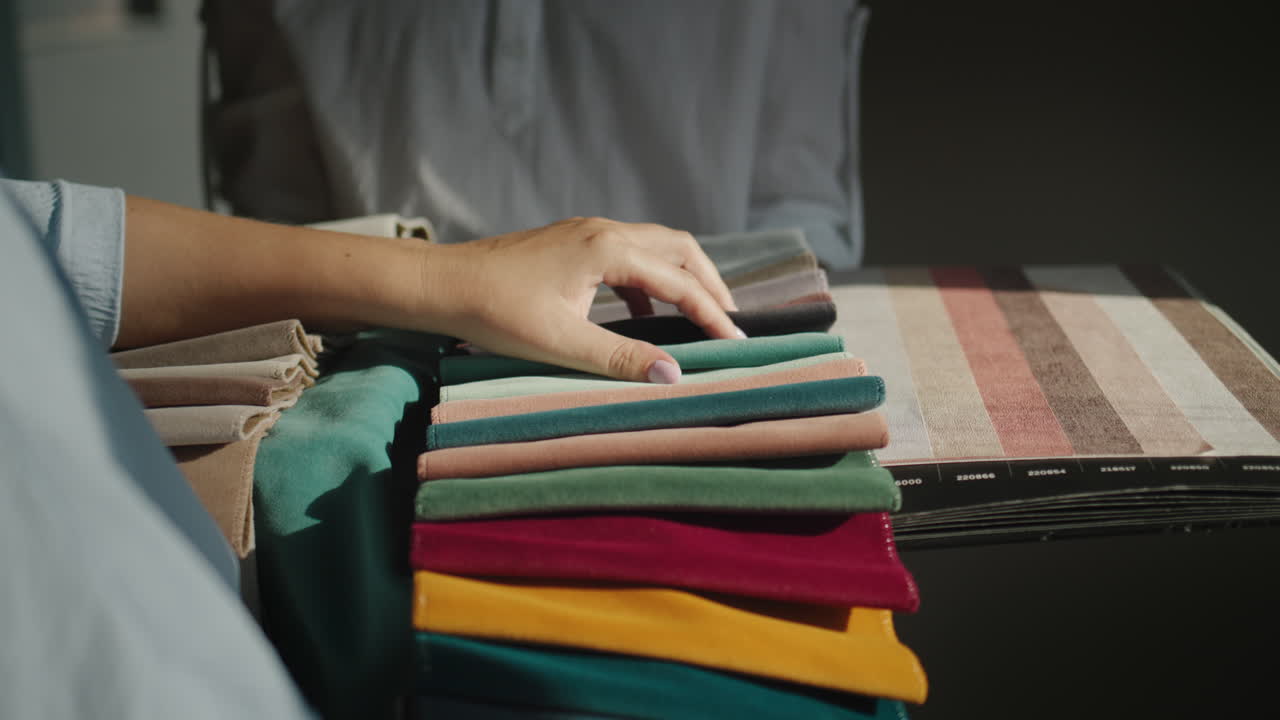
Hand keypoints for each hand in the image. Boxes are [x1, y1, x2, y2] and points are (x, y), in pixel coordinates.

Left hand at [422, 217, 741, 382]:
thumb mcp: (563, 343)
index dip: (712, 314)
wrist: (444, 283)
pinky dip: (648, 280)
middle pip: (679, 248)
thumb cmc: (496, 312)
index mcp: (608, 249)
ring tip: (698, 315)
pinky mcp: (571, 242)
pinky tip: (643, 313)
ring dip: (681, 277)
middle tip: (729, 321)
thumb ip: (622, 358)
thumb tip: (674, 375)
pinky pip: (627, 254)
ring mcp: (586, 231)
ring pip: (654, 246)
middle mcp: (603, 230)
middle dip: (709, 284)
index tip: (734, 342)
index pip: (679, 281)